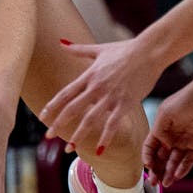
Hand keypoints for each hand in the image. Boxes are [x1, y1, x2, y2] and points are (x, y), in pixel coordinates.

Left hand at [40, 38, 161, 158]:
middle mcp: (97, 87)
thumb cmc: (125, 49)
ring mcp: (111, 96)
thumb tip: (61, 42)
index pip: (66, 93)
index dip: (52, 106)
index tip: (42, 117)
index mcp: (89, 75)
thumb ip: (78, 50)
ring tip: (69, 147)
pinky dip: (105, 137)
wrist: (149, 51)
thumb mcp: (99, 49)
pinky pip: (114, 123)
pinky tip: (99, 150)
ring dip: (79, 134)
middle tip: (48, 136)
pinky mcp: (126, 103)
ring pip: (91, 118)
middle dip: (59, 123)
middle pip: (73, 108)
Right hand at [141, 79, 192, 186]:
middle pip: (161, 158)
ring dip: (169, 172)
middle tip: (153, 182)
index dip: (147, 157)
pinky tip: (178, 175)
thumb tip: (154, 148)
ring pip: (175, 162)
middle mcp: (172, 138)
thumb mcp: (165, 114)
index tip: (146, 165)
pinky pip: (189, 160)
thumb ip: (158, 131)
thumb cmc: (185, 100)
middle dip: (156, 170)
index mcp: (161, 129)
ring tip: (166, 183)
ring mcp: (185, 142)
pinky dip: (183, 168)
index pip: (150, 147)